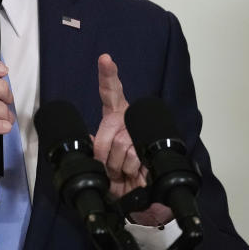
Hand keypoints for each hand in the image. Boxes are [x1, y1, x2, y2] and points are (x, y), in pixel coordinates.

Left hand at [93, 54, 172, 225]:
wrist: (142, 190)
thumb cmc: (118, 168)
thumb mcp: (100, 158)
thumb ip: (95, 149)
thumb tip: (93, 146)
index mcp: (115, 114)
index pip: (110, 91)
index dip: (108, 74)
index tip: (106, 59)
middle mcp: (129, 119)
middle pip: (108, 137)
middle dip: (104, 158)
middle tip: (108, 166)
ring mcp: (143, 132)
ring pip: (122, 150)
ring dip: (119, 168)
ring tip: (123, 170)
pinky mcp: (154, 148)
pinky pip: (136, 160)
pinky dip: (132, 173)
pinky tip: (136, 174)